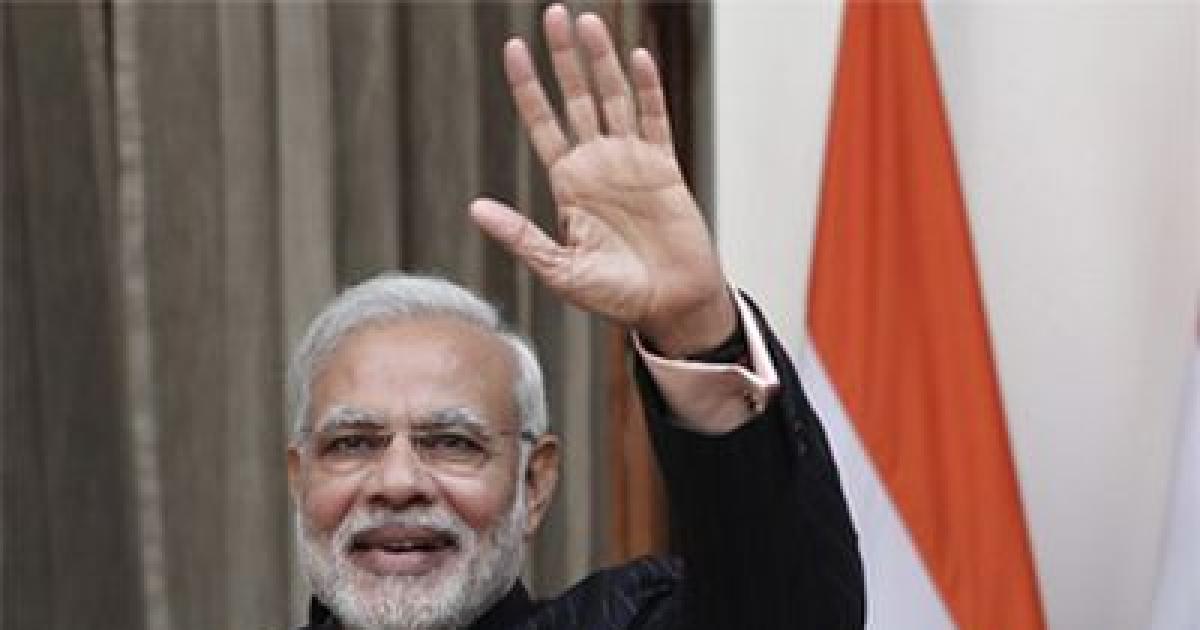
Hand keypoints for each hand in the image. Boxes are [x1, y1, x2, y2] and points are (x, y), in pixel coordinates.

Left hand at [470, 4, 734, 357]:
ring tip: (587, 21)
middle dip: (563, 57)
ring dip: (601, 60)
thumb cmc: (616, 296)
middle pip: (576, 97)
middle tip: (552, 14)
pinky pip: (654, 118)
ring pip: (613, 97)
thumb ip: (521, 236)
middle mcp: (597, 164)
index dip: (527, 86)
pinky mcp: (665, 167)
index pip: (542, 123)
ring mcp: (632, 161)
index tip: (513, 49)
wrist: (670, 305)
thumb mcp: (560, 270)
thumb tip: (475, 208)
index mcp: (567, 184)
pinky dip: (646, 88)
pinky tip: (636, 56)